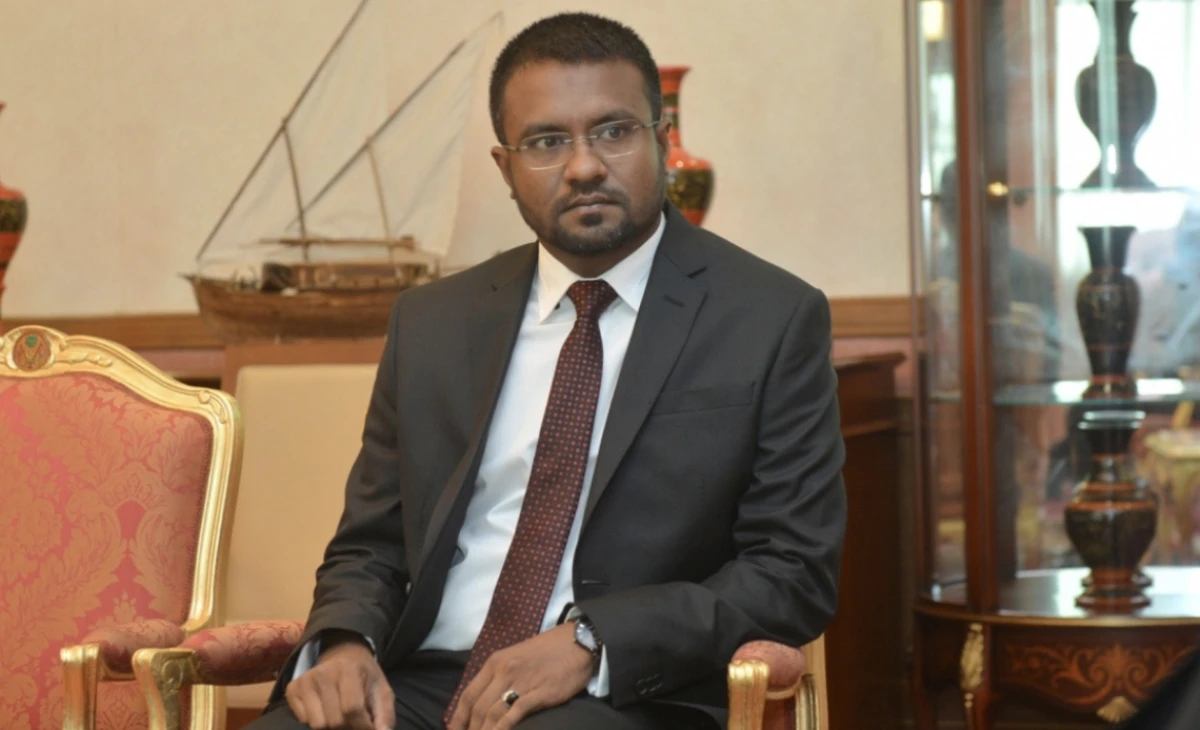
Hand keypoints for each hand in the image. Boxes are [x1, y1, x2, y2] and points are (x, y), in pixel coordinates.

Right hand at [285, 634, 394, 729]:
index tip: (368, 728)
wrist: (343, 655)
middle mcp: (323, 673)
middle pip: (335, 721)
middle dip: (348, 728)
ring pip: (317, 725)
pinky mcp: (292, 688)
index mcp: (349, 670)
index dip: (362, 726)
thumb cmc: (364, 677)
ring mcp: (305, 680)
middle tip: (354, 722)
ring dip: (331, 727)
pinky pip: (303, 720)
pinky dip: (315, 721)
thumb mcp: (382, 690)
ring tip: (341, 716)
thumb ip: (385, 715)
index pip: (352, 710)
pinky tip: (325, 709)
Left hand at [448, 623, 593, 729]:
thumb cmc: (547, 651)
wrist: (578, 641)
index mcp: (495, 662)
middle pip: (477, 708)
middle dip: (470, 729)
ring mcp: (521, 682)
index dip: (457, 718)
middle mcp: (503, 671)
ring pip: (492, 714)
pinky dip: (502, 728)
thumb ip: (499, 676)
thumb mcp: (515, 657)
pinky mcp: (540, 693)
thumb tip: (484, 701)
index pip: (467, 694)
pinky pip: (515, 714)